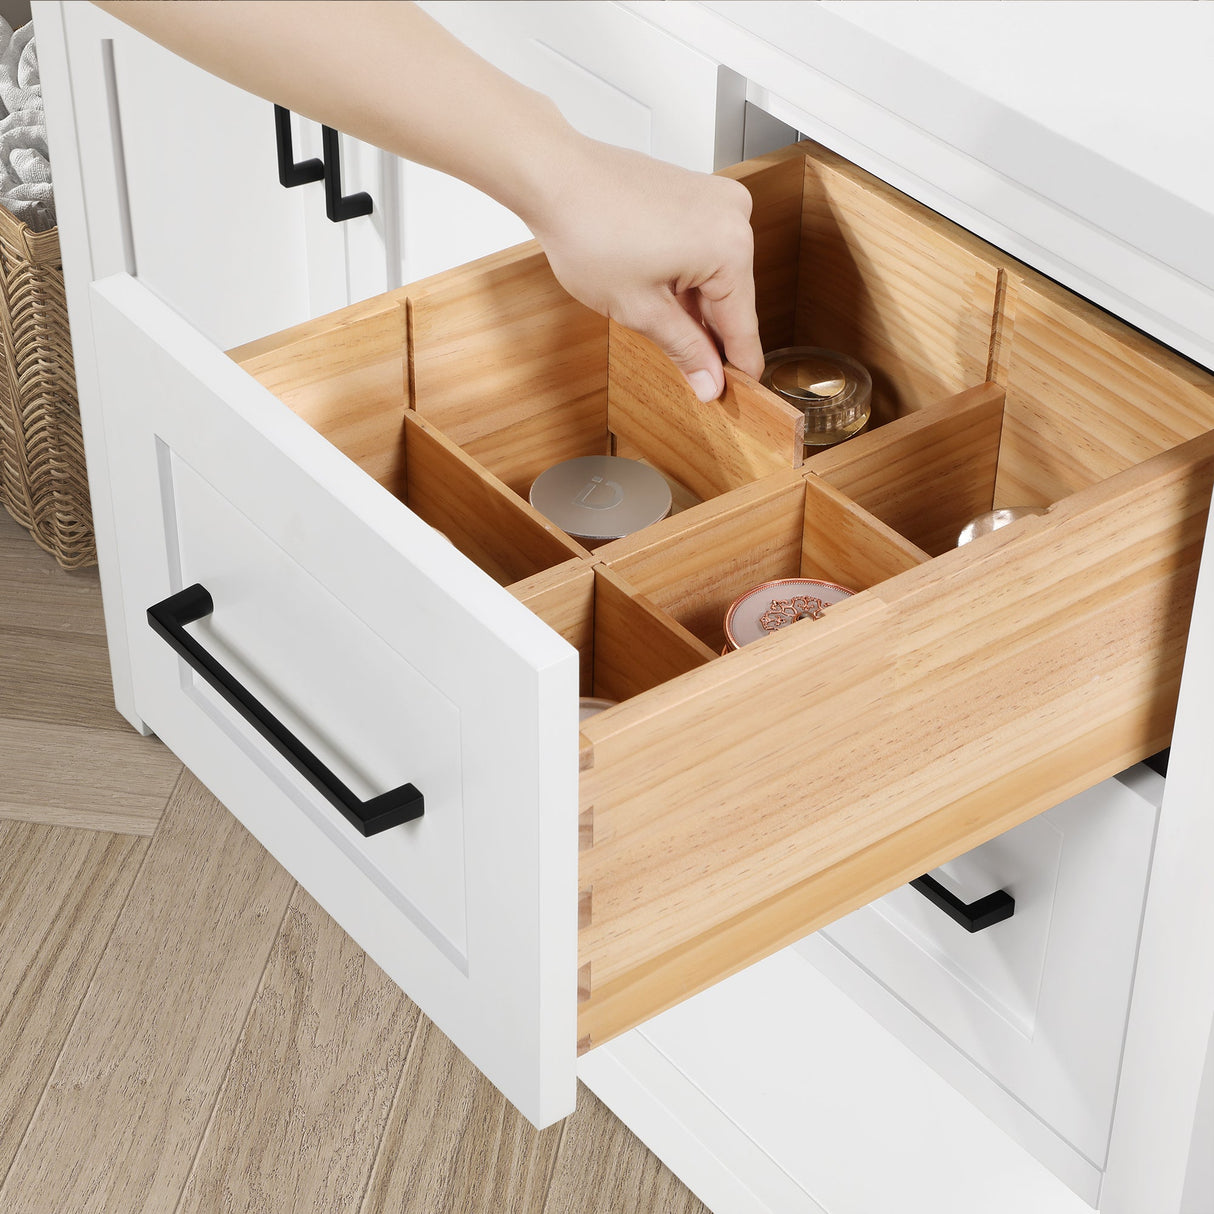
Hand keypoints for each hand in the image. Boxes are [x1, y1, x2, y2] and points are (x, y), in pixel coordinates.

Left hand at [525, 136, 763, 401]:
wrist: (554, 177)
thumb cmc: (589, 231)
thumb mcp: (640, 310)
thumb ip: (685, 350)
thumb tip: (709, 382)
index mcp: (730, 248)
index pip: (743, 325)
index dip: (737, 367)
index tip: (739, 394)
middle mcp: (734, 217)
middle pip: (732, 298)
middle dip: (710, 334)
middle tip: (694, 374)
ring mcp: (717, 200)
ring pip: (717, 275)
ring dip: (695, 305)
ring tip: (660, 324)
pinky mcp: (697, 193)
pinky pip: (705, 249)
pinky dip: (687, 276)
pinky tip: (661, 295)